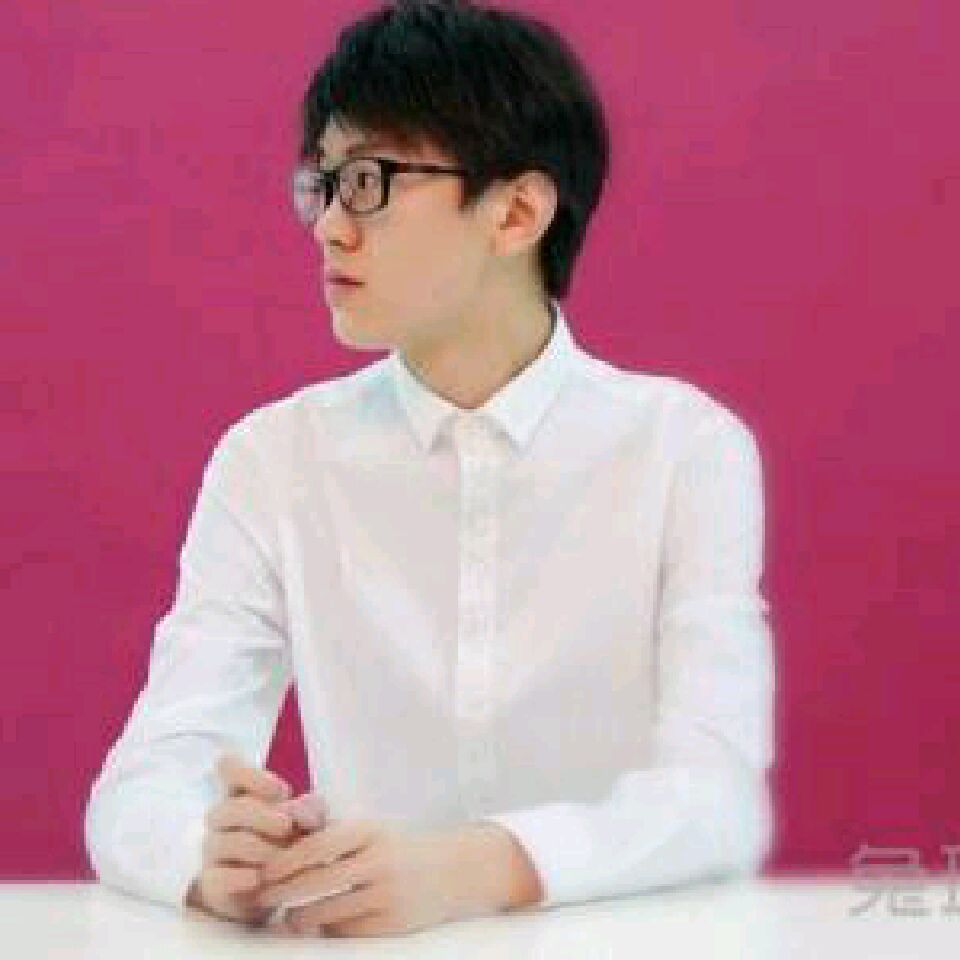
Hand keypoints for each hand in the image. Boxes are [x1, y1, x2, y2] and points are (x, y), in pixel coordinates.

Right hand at [187, 753, 321, 926]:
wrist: (270, 890)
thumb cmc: (287, 844)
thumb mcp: (305, 823)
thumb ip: (311, 810)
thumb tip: (307, 804)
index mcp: (242, 793)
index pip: (229, 767)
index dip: (250, 775)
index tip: (281, 792)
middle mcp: (222, 817)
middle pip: (230, 808)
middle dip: (262, 817)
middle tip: (287, 827)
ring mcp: (213, 849)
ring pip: (227, 842)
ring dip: (259, 849)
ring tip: (281, 858)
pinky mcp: (211, 882)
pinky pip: (219, 876)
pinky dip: (242, 877)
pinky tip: (259, 879)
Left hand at [252, 820, 486, 937]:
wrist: (454, 871)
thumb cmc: (399, 848)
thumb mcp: (370, 829)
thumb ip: (328, 824)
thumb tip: (288, 817)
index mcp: (369, 830)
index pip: (316, 846)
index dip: (285, 861)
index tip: (264, 871)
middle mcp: (377, 861)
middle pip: (316, 882)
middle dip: (282, 892)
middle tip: (262, 897)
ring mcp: (386, 894)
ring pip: (326, 911)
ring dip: (298, 917)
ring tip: (285, 916)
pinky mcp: (391, 924)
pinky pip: (345, 931)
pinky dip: (326, 929)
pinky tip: (317, 925)